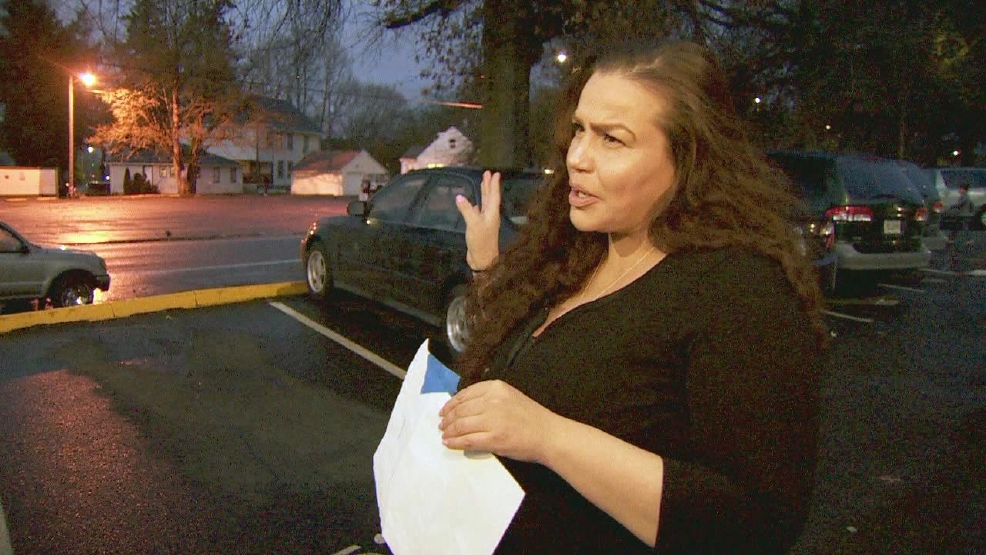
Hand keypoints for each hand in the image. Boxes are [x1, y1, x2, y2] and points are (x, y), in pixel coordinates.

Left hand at [439, 379, 559, 463]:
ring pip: (461, 425)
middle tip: (441, 425)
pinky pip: (467, 440)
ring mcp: (492, 420)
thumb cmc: (531, 417)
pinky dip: (455, 442)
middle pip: (461, 410)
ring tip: (444, 434)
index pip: (465, 394)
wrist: (548, 435)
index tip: (444, 411)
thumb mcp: (510, 396)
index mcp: (496, 387)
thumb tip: (464, 406)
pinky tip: (449, 443)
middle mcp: (492, 401)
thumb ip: (489, 398)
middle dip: (447, 419)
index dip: (451, 404)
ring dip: (449, 431)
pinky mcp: (493, 438)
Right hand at [455, 170, 500, 270]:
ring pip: (485, 204)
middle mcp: (490, 216)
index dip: (494, 184)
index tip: (496, 173)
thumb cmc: (481, 241)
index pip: (493, 195)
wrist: (482, 259)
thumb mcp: (473, 224)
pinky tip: (473, 204)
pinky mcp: (479, 227)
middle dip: (488, 186)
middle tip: (488, 174)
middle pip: (490, 197)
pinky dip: (476, 206)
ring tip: (482, 184)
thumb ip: (466, 210)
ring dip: (484, 194)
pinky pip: (479, 212)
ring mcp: (485, 222)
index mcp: (491, 213)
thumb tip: (459, 196)